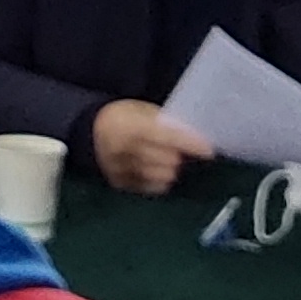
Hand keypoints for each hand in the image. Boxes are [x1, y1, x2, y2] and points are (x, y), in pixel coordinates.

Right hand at [89, 99, 216, 194]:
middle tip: (178, 152)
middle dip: (178, 157)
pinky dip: (158, 181)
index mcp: (131, 125)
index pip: (166, 137)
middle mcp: (124, 149)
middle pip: (166, 161)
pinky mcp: (119, 183)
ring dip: (170, 170)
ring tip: (165, 160)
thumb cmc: (125, 117)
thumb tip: (195, 139)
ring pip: (161, 177)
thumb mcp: (143, 111)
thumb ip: (166, 125)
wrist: (91, 131)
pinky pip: (150, 188)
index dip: (190, 144)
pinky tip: (155, 170)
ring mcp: (120, 169)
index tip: (209, 151)